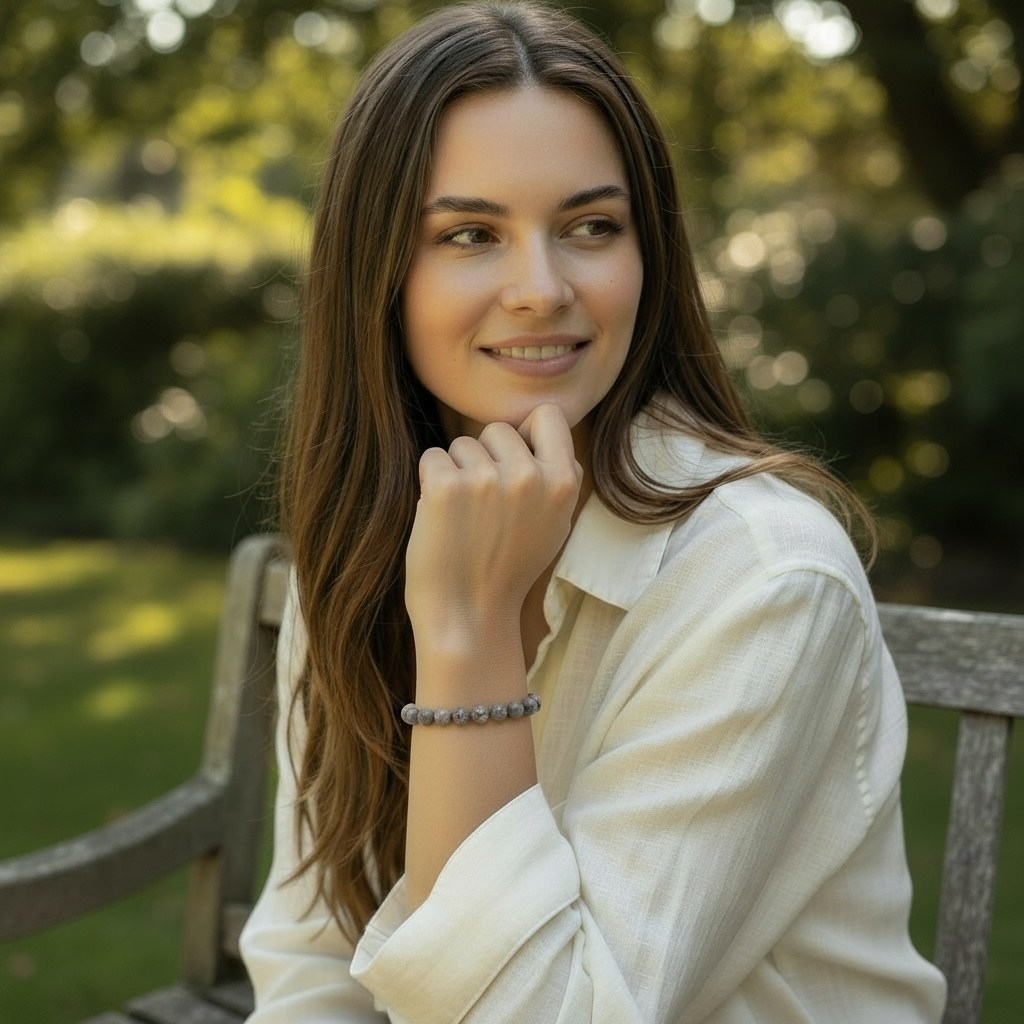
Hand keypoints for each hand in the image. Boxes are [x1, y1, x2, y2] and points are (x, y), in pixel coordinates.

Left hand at [405, 404, 582, 646]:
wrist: (468, 615)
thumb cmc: (508, 570)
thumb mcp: (556, 526)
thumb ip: (558, 478)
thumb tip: (548, 434)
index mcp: (563, 482)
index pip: (548, 415)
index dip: (527, 434)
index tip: (514, 462)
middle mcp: (529, 475)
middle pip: (497, 430)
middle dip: (485, 457)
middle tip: (483, 505)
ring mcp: (486, 479)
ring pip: (462, 444)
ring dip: (456, 471)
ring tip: (463, 517)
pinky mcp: (445, 487)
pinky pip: (432, 458)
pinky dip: (430, 482)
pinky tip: (440, 517)